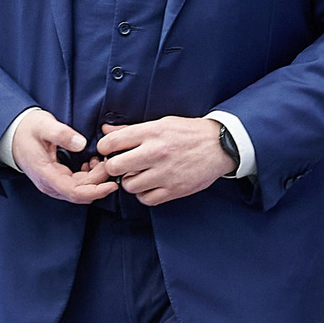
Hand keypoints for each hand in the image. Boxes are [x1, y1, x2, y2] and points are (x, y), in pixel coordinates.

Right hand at [7, 109, 116, 204]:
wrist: (12, 134)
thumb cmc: (27, 130)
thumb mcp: (43, 126)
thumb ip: (62, 134)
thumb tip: (81, 144)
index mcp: (46, 174)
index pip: (75, 192)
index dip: (96, 191)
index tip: (112, 184)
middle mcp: (49, 184)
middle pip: (80, 192)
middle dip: (99, 180)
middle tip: (109, 162)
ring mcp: (52, 183)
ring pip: (80, 189)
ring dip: (94, 179)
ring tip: (101, 160)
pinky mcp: (56, 179)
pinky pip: (76, 184)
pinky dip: (88, 177)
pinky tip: (92, 163)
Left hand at [97, 116, 233, 205]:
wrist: (219, 146)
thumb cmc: (188, 133)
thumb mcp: (160, 123)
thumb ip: (131, 129)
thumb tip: (105, 129)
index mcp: (151, 133)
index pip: (111, 142)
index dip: (104, 148)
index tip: (108, 151)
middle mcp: (155, 152)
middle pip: (115, 166)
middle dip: (113, 167)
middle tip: (120, 166)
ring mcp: (165, 173)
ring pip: (129, 185)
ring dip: (130, 182)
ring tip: (138, 175)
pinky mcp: (174, 189)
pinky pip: (146, 199)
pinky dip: (144, 194)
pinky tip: (149, 185)